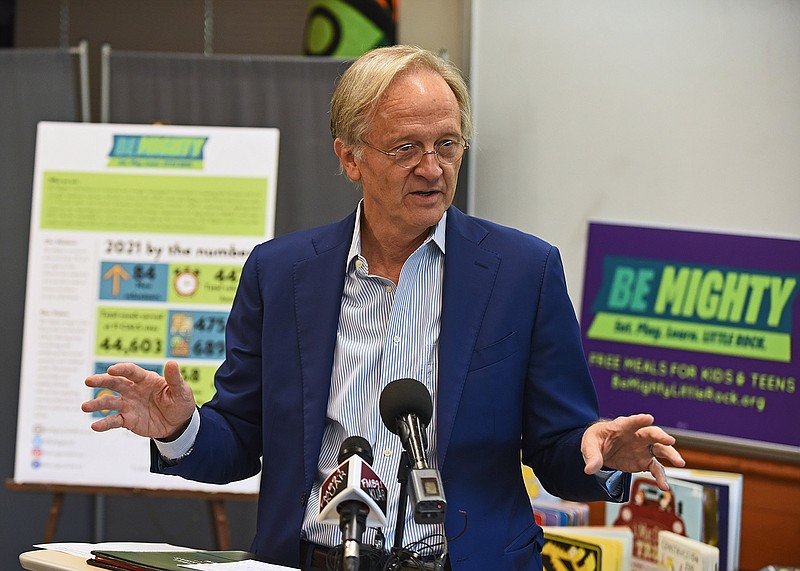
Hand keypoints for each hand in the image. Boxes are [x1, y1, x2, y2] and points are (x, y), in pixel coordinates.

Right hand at [81, 361, 195, 439]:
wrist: (178, 423)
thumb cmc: (179, 402)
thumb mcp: (181, 390)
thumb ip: (174, 378)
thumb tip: (172, 362)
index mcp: (145, 379)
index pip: (131, 372)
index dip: (121, 369)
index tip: (112, 370)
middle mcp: (133, 390)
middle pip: (115, 383)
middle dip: (101, 381)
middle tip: (88, 381)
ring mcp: (128, 405)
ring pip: (109, 402)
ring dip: (97, 403)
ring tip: (85, 406)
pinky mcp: (127, 420)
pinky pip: (113, 421)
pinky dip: (104, 423)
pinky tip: (95, 426)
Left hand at [581, 413, 685, 490]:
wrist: (600, 449)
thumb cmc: (596, 440)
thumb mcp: (588, 446)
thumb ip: (591, 456)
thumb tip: (589, 469)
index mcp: (621, 427)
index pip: (631, 422)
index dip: (639, 420)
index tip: (648, 418)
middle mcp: (636, 436)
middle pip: (651, 433)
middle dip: (661, 436)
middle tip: (670, 441)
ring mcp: (643, 448)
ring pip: (660, 449)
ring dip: (670, 455)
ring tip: (680, 462)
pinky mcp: (645, 461)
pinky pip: (656, 468)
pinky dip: (661, 477)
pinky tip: (664, 485)